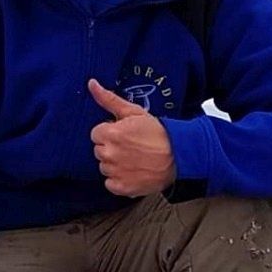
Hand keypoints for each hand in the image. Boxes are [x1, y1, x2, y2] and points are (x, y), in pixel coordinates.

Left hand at [88, 78, 176, 196]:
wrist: (179, 155)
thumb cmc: (158, 133)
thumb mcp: (134, 111)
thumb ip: (109, 99)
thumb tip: (92, 84)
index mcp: (111, 134)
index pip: (96, 134)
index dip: (110, 133)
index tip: (123, 135)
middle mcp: (110, 154)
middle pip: (99, 151)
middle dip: (111, 148)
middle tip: (131, 147)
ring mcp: (116, 172)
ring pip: (104, 167)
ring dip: (115, 164)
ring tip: (133, 159)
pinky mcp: (122, 187)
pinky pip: (110, 184)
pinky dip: (119, 180)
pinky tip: (132, 172)